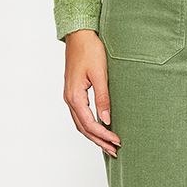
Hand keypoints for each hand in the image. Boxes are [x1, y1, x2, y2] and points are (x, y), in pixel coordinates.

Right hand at [62, 30, 121, 156]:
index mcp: (75, 96)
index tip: (117, 141)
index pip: (90, 124)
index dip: (104, 135)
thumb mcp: (100, 74)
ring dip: (94, 135)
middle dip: (99, 141)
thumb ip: (103, 97)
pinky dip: (90, 125)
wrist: (79, 35)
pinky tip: (100, 128)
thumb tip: (107, 119)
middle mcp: (69, 99)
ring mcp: (70, 96)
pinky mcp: (74, 92)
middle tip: (114, 151)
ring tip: (108, 144)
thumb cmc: (90, 50)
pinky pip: (80, 115)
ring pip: (81, 123)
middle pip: (83, 128)